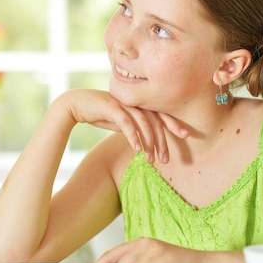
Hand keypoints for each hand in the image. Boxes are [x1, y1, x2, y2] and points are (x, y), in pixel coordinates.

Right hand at [62, 89, 188, 162]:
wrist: (77, 104)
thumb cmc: (100, 113)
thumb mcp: (121, 120)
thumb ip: (135, 125)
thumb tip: (146, 138)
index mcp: (139, 103)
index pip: (161, 113)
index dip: (173, 123)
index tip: (185, 135)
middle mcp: (134, 101)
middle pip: (155, 120)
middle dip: (162, 141)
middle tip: (166, 159)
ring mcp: (124, 103)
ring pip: (143, 123)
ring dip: (149, 143)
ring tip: (150, 160)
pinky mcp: (112, 107)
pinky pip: (126, 123)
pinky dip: (133, 136)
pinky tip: (137, 149)